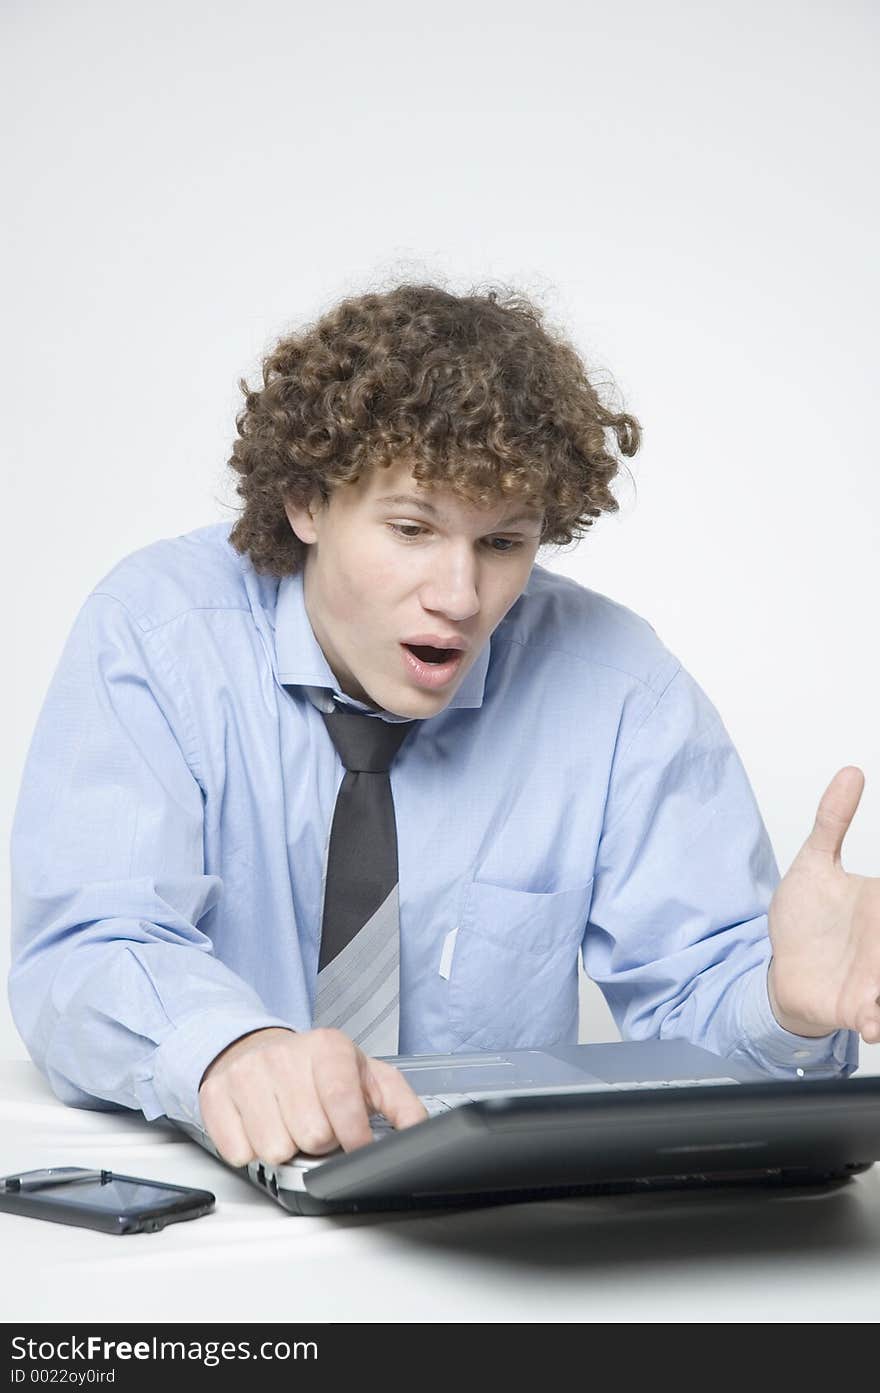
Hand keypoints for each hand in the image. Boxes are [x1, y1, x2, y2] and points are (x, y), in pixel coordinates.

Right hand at [198, 1026, 427, 1165]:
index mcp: (328, 1047)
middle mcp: (285, 1055)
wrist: (260, 1050)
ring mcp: (247, 1073)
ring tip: (289, 1126)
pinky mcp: (216, 1094)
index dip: (353, 1137)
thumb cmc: (319, 1071)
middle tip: (317, 1126)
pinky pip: (237, 1152)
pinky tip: (260, 1127)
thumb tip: (420, 1133)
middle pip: (311, 1135)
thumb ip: (402, 1105)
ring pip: (274, 1149)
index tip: (357, 1148)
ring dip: (286, 1148)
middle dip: (319, 1142)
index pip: (342, 1102)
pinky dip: (251, 1150)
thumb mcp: (369, 1077)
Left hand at [768, 766, 879, 1042]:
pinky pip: (879, 1019)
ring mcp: (879, 976)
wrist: (780, 972)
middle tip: (879, 938)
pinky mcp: (861, 1007)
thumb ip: (833, 820)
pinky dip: (879, 1022)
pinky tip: (871, 1022)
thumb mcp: (814, 863)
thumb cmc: (804, 921)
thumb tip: (851, 771)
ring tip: (876, 992)